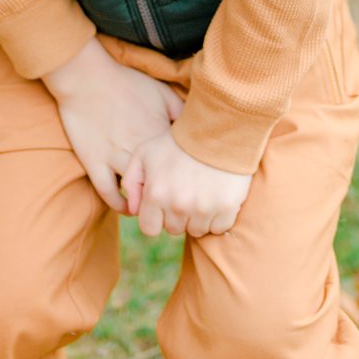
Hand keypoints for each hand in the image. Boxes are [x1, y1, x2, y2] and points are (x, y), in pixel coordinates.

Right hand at [41, 39, 183, 211]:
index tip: (193, 187)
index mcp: (157, 133)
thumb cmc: (126, 82)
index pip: (180, 166)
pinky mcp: (94, 162)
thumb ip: (181, 111)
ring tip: (156, 210)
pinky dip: (119, 205)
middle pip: (160, 184)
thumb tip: (198, 127)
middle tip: (177, 205)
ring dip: (147, 205)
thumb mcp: (161, 92)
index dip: (189, 179)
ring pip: (136, 193)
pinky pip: (108, 193)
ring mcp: (114, 157)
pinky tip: (128, 209)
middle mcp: (138, 150)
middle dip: (171, 198)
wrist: (86, 77)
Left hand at [123, 130, 252, 238]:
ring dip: (198, 217)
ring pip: (197, 230)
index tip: (163, 204)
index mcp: (156, 194)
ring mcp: (204, 209)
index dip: (155, 218)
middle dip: (176, 215)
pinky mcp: (227, 208)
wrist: (218, 128)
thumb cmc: (178, 141)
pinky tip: (216, 195)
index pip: (149, 228)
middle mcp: (178, 206)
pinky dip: (219, 217)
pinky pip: (219, 227)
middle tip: (185, 191)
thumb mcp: (144, 152)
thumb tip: (133, 210)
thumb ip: (131, 181)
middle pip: (174, 229)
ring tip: (201, 191)